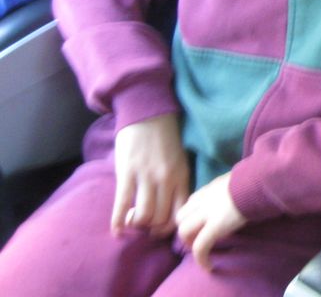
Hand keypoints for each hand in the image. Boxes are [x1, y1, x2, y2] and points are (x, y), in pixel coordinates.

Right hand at [112, 113, 189, 236]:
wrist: (147, 114)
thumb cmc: (164, 139)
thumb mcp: (179, 160)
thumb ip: (176, 182)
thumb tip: (171, 208)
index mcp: (181, 176)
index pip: (179, 212)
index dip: (169, 228)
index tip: (160, 229)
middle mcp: (166, 179)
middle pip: (161, 218)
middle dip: (151, 228)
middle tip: (144, 227)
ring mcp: (146, 176)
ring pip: (144, 215)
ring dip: (136, 224)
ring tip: (131, 222)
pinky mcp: (127, 173)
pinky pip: (122, 204)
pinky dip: (117, 221)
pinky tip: (116, 230)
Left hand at [176, 172, 246, 270]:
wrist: (258, 182)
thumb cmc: (255, 180)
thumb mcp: (238, 180)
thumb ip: (230, 188)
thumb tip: (236, 194)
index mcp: (210, 188)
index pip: (191, 202)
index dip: (192, 216)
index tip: (201, 224)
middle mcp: (204, 200)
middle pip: (181, 217)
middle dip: (185, 231)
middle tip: (198, 240)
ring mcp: (207, 213)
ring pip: (184, 231)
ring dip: (190, 243)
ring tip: (202, 252)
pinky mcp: (215, 227)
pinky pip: (200, 246)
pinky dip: (201, 259)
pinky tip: (208, 266)